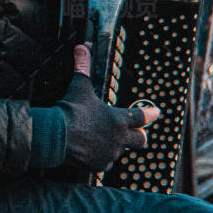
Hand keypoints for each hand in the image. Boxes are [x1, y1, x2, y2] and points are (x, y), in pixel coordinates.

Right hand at [55, 44, 158, 172]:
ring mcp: (110, 153)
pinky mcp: (99, 166)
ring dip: (116, 145)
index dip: (151, 114)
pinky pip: (105, 163)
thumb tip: (82, 46)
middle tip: (138, 132)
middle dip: (140, 135)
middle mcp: (119, 138)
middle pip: (141, 140)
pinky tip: (92, 153)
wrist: (56, 136)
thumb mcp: (79, 86)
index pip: (142, 116)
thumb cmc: (70, 110)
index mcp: (118, 119)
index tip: (157, 112)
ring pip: (120, 151)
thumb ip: (83, 66)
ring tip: (104, 140)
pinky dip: (101, 158)